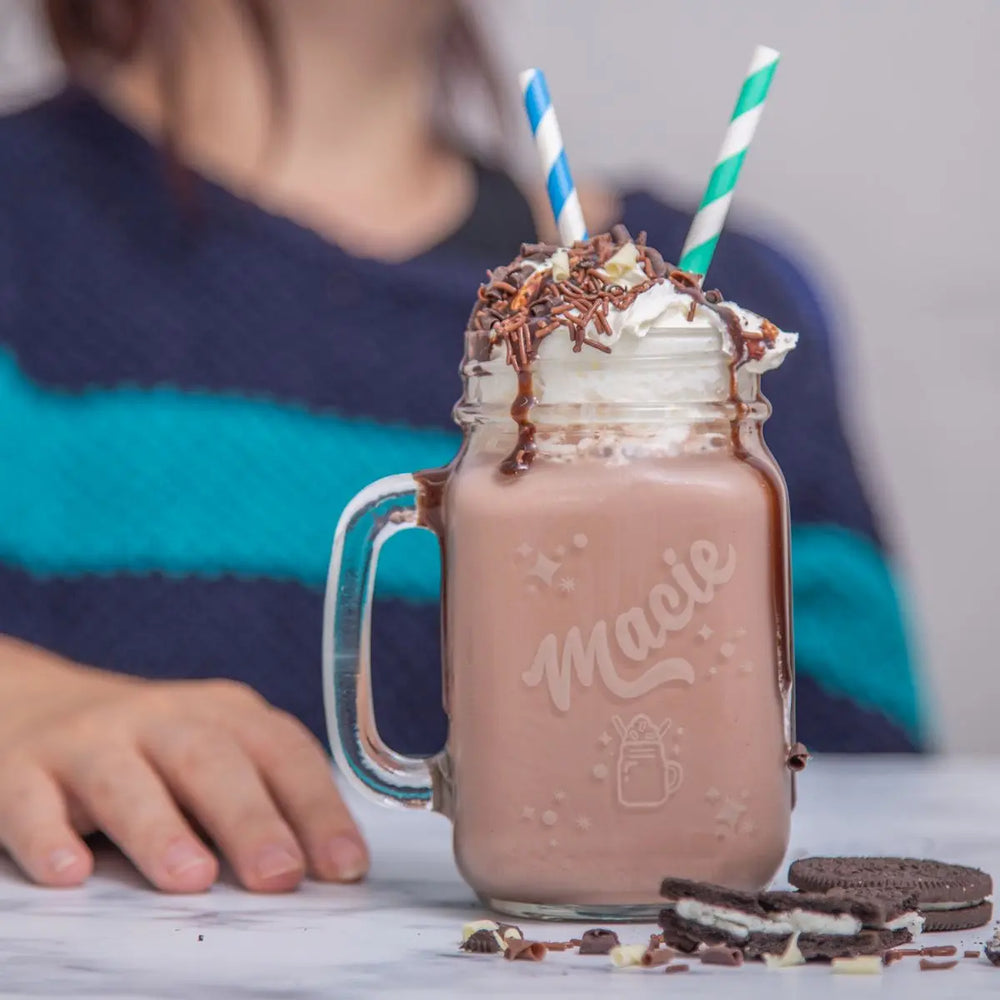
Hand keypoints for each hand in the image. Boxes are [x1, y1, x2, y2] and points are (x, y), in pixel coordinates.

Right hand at [0, 636, 367, 892]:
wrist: (36, 704)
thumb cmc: (151, 750)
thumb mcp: (214, 753)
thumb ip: (261, 797)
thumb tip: (323, 873)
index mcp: (224, 713)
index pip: (282, 752)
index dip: (318, 808)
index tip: (345, 866)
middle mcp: (162, 718)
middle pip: (212, 761)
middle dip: (251, 818)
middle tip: (280, 874)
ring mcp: (91, 740)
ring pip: (126, 780)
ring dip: (161, 829)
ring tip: (193, 879)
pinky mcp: (23, 769)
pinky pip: (32, 802)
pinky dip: (50, 835)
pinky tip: (71, 872)